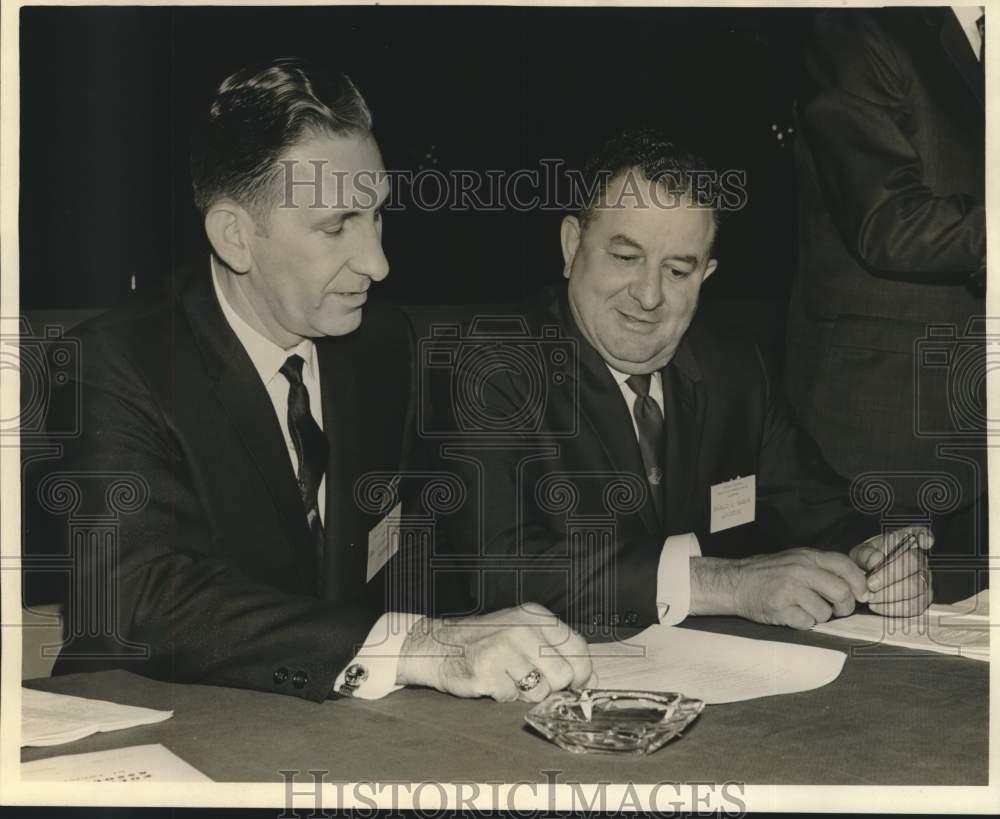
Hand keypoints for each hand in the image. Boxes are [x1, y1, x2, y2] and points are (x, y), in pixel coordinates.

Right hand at [395, 603, 593, 701]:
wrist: (437, 645)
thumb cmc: (488, 643)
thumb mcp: (525, 634)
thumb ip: (558, 652)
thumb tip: (590, 683)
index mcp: (535, 616)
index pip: (578, 648)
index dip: (582, 673)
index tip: (576, 685)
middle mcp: (522, 629)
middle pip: (564, 675)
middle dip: (551, 686)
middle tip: (529, 678)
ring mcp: (503, 650)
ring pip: (540, 692)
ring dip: (525, 693)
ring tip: (507, 678)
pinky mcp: (486, 672)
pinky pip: (512, 699)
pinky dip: (503, 696)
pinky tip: (491, 681)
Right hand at [691, 548, 869, 628]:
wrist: (735, 582)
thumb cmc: (768, 573)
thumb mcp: (795, 559)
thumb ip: (822, 566)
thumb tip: (857, 581)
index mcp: (807, 556)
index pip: (845, 565)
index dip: (860, 583)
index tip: (861, 594)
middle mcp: (800, 570)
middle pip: (842, 592)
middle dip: (845, 607)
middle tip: (837, 610)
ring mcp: (790, 589)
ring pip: (825, 613)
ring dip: (820, 616)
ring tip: (805, 609)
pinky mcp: (780, 608)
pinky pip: (807, 624)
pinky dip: (803, 623)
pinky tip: (792, 614)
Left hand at [849, 525, 933, 616]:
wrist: (866, 579)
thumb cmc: (866, 562)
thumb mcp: (860, 553)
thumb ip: (866, 554)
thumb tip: (877, 560)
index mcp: (904, 541)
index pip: (921, 532)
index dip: (924, 536)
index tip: (923, 541)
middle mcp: (919, 558)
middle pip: (914, 563)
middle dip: (890, 575)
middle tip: (870, 584)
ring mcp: (924, 579)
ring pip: (917, 587)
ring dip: (890, 595)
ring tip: (870, 596)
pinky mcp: (923, 599)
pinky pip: (914, 606)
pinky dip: (893, 608)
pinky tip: (877, 605)